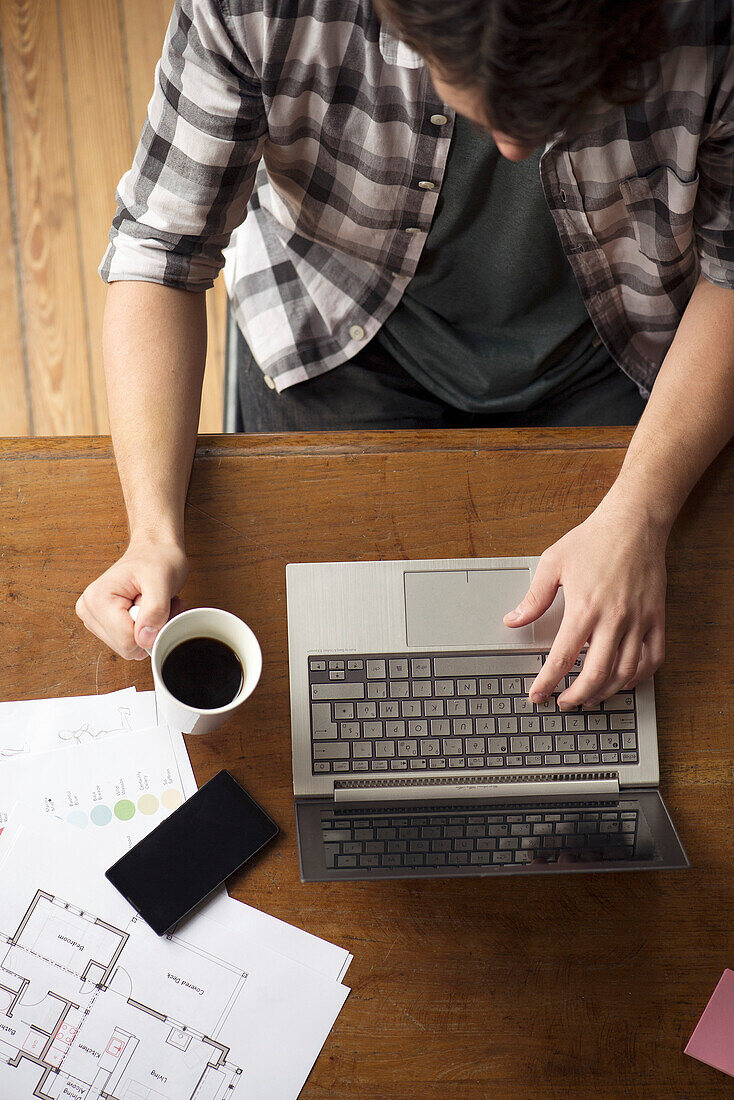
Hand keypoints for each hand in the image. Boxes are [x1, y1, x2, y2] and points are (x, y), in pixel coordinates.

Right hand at [76, 536, 187, 658]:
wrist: (154, 550)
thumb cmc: (157, 559)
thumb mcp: (162, 580)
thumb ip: (155, 610)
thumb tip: (145, 640)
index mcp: (97, 599)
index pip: (127, 641)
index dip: (150, 629)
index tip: (158, 605)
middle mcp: (89, 610)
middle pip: (127, 647)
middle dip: (150, 629)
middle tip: (158, 603)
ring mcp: (94, 619)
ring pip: (131, 647)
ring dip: (150, 628)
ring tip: (153, 603)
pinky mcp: (104, 625)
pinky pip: (131, 642)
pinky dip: (146, 629)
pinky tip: (148, 609)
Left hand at [502, 498, 667, 707]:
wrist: (633, 523)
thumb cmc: (593, 540)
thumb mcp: (553, 564)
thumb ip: (534, 598)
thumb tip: (513, 620)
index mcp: (584, 608)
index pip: (561, 658)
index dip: (547, 682)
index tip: (538, 695)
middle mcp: (613, 619)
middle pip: (595, 674)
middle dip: (577, 696)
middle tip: (564, 703)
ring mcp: (638, 620)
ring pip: (625, 672)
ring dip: (606, 692)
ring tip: (590, 697)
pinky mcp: (656, 618)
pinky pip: (653, 657)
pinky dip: (641, 676)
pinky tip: (626, 682)